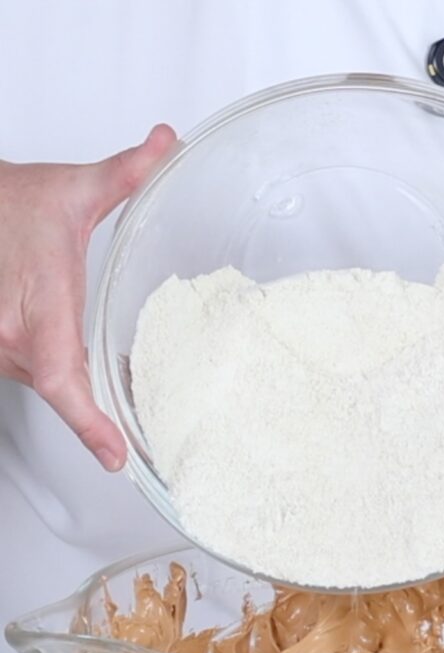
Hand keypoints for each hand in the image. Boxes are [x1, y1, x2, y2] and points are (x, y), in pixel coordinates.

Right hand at [0, 125, 176, 469]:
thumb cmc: (12, 204)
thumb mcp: (75, 189)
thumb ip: (127, 173)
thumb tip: (165, 144)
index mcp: (38, 306)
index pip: (63, 378)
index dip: (88, 423)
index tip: (115, 456)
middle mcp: (11, 336)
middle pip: (67, 391)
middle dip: (102, 406)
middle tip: (141, 426)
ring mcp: (0, 349)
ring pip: (53, 384)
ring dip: (81, 386)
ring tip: (121, 396)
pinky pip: (41, 376)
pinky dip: (65, 376)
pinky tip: (87, 368)